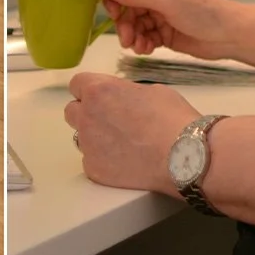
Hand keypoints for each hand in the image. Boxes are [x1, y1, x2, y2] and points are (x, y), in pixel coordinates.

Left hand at [64, 73, 199, 192]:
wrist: (183, 156)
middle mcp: (86, 117)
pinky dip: (105, 159)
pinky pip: (92, 160)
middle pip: (72, 111)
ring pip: (81, 137)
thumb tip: (123, 101)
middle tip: (111, 119)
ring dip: (95, 136)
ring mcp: (88, 146)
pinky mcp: (93, 170)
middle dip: (87, 112)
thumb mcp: (151, 90)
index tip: (104, 97)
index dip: (91, 89)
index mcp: (99, 91)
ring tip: (122, 143)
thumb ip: (126, 93)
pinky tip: (127, 161)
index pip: (77, 84)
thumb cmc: (172, 118)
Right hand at [104, 0, 244, 61]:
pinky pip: (144, 37)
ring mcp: (159, 15)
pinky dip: (142, 44)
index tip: (111, 13)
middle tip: (126, 38)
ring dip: (132, 36)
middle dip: (123, 23)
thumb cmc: (202, 11)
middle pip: (125, 7)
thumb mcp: (167, 0)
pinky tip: (148, 49)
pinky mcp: (163, 33)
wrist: (228, 35)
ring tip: (139, 47)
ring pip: (133, 24)